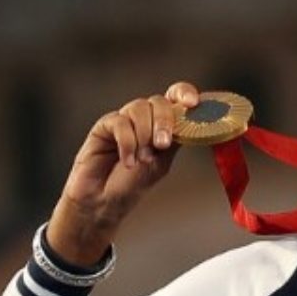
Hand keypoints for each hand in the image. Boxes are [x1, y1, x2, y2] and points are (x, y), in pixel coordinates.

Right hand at [45, 81, 199, 266]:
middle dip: (163, 121)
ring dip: (144, 134)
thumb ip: (175, 140)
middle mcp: (144, 118)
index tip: (193, 103)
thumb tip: (192, 123)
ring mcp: (124, 120)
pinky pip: (119, 122)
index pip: (175, 97)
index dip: (184, 93)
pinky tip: (128, 161)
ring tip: (143, 158)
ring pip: (139, 108)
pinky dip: (127, 143)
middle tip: (162, 144)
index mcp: (162, 124)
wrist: (104, 202)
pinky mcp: (104, 126)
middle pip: (159, 101)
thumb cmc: (132, 184)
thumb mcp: (162, 162)